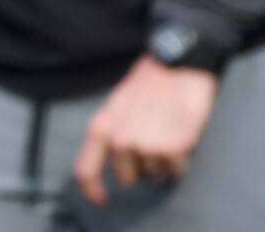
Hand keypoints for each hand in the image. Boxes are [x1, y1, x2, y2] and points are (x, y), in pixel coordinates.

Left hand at [72, 57, 216, 203]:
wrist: (178, 67)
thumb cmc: (147, 85)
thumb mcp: (115, 106)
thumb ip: (108, 134)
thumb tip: (108, 160)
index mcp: (100, 128)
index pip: (85, 170)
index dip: (91, 190)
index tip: (100, 199)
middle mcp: (120, 141)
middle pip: (125, 178)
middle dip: (136, 167)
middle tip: (147, 142)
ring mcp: (146, 147)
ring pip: (152, 174)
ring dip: (159, 162)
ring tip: (164, 133)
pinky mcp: (173, 149)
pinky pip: (175, 169)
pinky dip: (179, 158)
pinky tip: (179, 136)